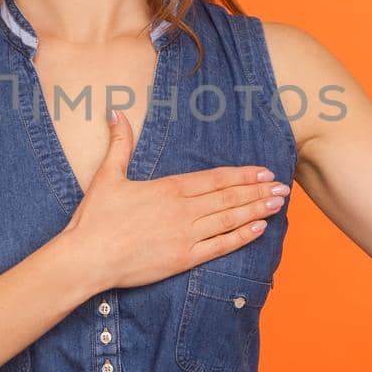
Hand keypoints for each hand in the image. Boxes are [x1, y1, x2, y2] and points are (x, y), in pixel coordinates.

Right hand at [55, 109, 289, 293]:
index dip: (242, 175)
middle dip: (258, 191)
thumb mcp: (107, 175)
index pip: (215, 178)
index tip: (263, 171)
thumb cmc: (95, 218)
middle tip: (284, 186)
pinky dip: (241, 237)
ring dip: (257, 210)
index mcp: (168, 188)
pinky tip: (259, 229)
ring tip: (278, 203)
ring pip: (230, 219)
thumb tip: (115, 112)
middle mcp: (183, 210)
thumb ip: (120, 143)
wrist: (87, 257)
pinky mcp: (183, 259)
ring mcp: (186, 235)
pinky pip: (220, 247)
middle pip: (229, 197)